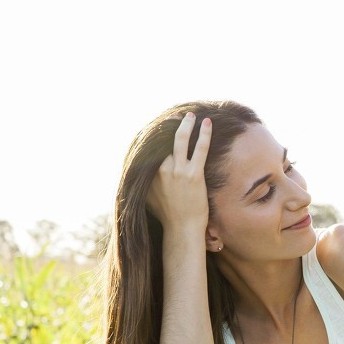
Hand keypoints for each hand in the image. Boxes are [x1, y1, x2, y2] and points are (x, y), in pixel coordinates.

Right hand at [147, 113, 211, 232]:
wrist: (182, 228)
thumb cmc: (167, 215)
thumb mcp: (147, 197)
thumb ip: (144, 182)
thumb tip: (136, 174)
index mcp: (150, 173)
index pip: (152, 147)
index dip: (157, 135)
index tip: (160, 125)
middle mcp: (161, 169)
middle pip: (164, 140)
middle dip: (170, 125)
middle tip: (176, 116)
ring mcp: (178, 171)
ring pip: (181, 140)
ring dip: (186, 124)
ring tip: (190, 115)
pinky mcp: (193, 175)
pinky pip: (200, 148)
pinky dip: (204, 134)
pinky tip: (207, 123)